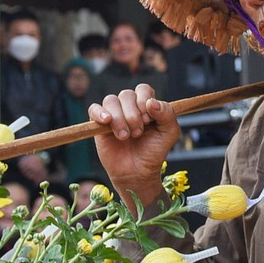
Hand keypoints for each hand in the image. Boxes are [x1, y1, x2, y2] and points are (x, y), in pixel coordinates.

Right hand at [88, 85, 180, 210]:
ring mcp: (113, 114)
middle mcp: (129, 107)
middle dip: (133, 114)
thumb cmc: (154, 151)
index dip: (144, 101)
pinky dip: (99, 113)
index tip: (148, 120)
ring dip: (119, 118)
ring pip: (111, 100)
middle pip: (126, 94)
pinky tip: (107, 122)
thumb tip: (152, 102)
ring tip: (125, 136)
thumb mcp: (169, 133)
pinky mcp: (98, 124)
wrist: (138, 172)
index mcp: (146, 105)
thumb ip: (167, 114)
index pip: (143, 89)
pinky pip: (94, 109)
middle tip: (138, 133)